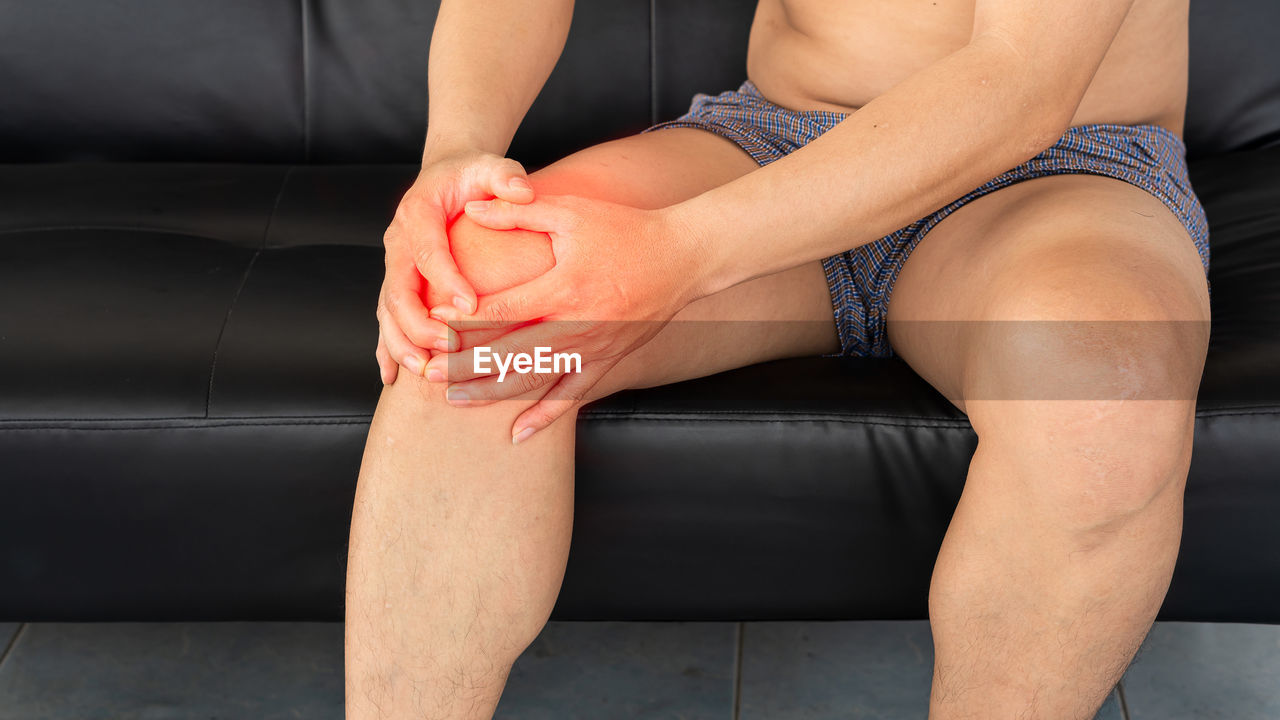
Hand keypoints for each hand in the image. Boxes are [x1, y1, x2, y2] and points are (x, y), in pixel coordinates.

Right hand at [375, 149, 534, 383]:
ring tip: (423, 369)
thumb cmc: (473, 175)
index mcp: (418, 213)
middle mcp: (397, 241)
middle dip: (419, 323)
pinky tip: (394, 377)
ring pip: (387, 310)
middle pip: (398, 289)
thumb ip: (505, 175)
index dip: (446, 280)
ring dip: (402, 342)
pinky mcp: (396, 284)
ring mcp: (393, 265)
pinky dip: (387, 348)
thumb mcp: (490, 166)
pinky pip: (385, 320)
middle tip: (448, 347)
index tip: (470, 306)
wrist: (446, 177)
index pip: (428, 251)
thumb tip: (522, 190)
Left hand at [427, 194, 707, 442]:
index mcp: (563, 287)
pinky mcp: (609, 359)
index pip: (502, 311)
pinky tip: (519, 432)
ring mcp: (594, 348)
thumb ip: (519, 212)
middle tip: (426, 374)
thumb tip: (471, 208)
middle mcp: (577, 325)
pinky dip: (545, 415)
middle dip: (465, 366)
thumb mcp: (572, 212)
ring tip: (454, 401)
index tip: (430, 324)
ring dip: (492, 392)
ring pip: (535, 379)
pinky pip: (573, 395)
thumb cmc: (626, 229)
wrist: (684, 257)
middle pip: (510, 353)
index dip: (462, 321)